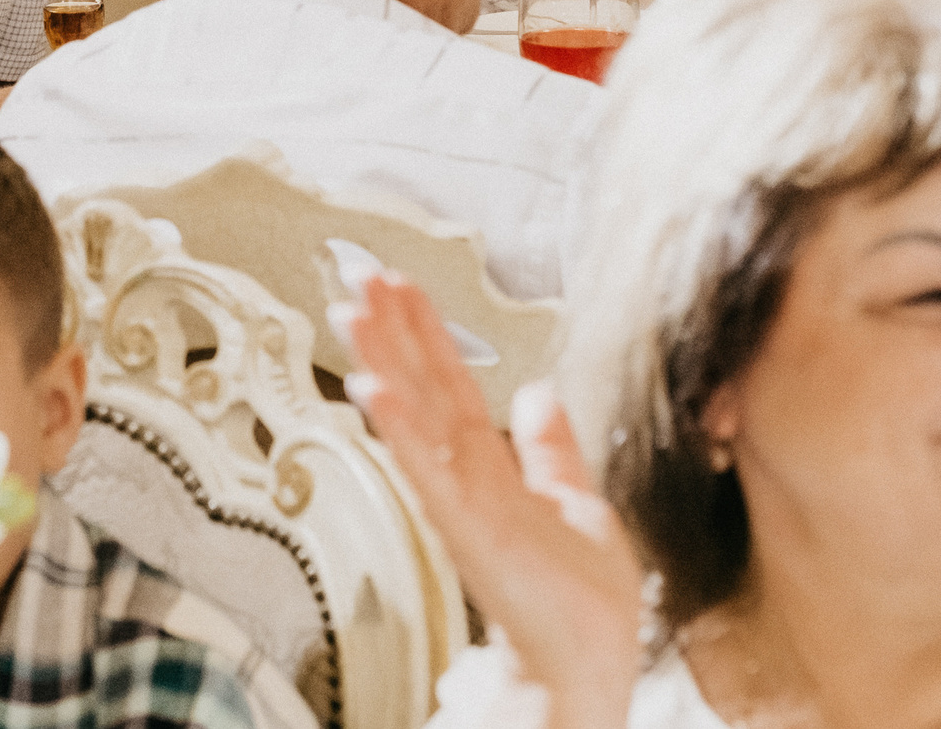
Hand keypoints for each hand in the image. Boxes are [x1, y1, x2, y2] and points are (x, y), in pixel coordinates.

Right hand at [337, 272, 642, 728]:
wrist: (587, 663)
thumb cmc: (583, 602)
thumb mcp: (579, 503)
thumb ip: (552, 449)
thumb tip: (539, 396)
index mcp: (494, 467)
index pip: (451, 382)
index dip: (426, 331)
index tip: (400, 285)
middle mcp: (469, 477)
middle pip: (423, 387)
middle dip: (392, 331)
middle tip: (359, 277)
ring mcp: (462, 499)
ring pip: (415, 416)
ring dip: (383, 361)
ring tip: (353, 312)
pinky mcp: (466, 526)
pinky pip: (426, 468)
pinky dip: (399, 429)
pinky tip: (372, 389)